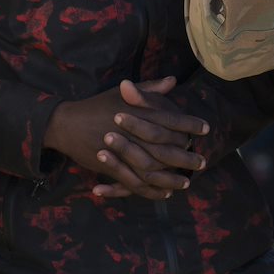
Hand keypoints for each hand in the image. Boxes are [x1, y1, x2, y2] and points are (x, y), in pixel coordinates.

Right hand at [44, 78, 208, 200]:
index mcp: (139, 112)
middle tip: (202, 162)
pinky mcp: (112, 167)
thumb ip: (149, 89)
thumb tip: (172, 81)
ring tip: (187, 182)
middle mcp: (134, 132)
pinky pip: (136, 183)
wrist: (67, 123)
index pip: (171, 119)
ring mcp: (123, 151)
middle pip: (167, 148)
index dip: (190, 124)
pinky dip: (151, 190)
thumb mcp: (123, 92)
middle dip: (187, 157)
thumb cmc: (97, 105)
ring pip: (154, 169)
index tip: (205, 129)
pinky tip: (165, 192)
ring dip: (172, 177)